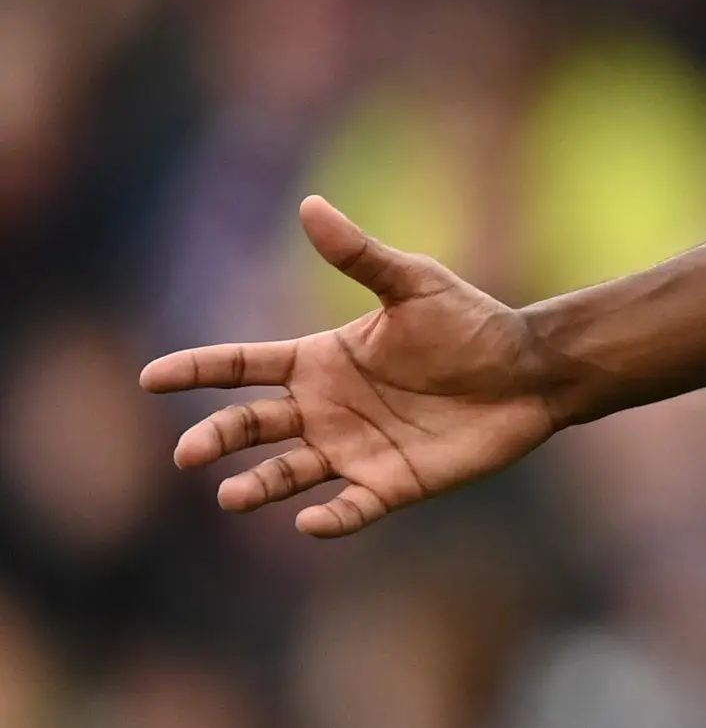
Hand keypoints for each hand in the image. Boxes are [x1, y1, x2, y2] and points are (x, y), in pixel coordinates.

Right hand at [143, 197, 575, 537]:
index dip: (196, 370)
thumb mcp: (414, 284)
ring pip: (287, 473)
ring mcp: (353, 449)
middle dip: (216, 438)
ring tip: (232, 495)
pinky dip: (330, 518)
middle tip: (190, 453)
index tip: (151, 377)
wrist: (531, 371)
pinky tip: (311, 521)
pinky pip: (351, 507)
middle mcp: (324, 409)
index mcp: (319, 360)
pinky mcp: (391, 483)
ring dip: (258, 485)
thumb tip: (310, 206)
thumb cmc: (472, 324)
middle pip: (251, 426)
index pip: (241, 367)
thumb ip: (360, 255)